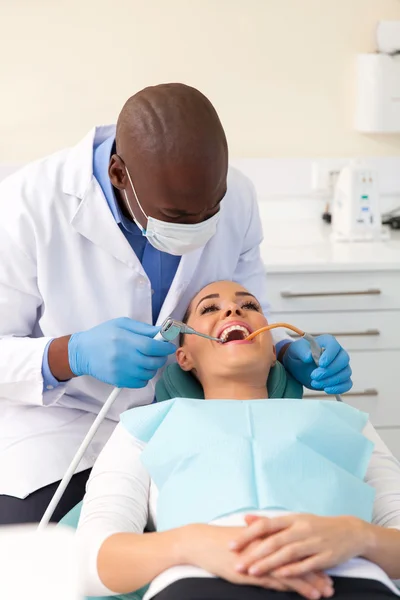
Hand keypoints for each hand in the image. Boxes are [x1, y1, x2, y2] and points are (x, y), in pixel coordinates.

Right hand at [68, 318, 175, 387]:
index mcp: (125, 339)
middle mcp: (124, 357)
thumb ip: (144, 328)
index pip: (152, 347)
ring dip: (152, 366)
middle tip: (157, 352)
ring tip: (144, 359)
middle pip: (154, 362)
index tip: (169, 346)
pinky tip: (137, 368)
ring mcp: (121, 371)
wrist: (82, 352)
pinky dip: (144, 376)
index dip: (165, 347)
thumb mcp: (122, 324)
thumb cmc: (103, 335)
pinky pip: (142, 382)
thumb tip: (163, 332)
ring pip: (150, 373)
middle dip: (161, 357)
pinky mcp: (119, 381)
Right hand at [184, 524, 333, 598]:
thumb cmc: (220, 543)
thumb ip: (258, 545)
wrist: (202, 543)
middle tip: (331, 582)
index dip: (310, 557)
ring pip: (294, 570)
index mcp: (266, 535)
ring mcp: (264, 558)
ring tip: (326, 591)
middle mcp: (269, 544)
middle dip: (317, 571)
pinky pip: (281, 580)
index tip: (324, 565)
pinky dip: (298, 587)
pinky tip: (310, 594)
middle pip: (299, 558)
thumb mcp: (243, 541)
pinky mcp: (256, 571)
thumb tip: (269, 551)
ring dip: (312, 581)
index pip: (294, 546)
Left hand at [229, 513, 366, 578]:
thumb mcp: (294, 520)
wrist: (350, 531)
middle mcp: (302, 528)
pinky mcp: (326, 556)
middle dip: (254, 553)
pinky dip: (293, 569)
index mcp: (292, 518)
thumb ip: (270, 522)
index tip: (231, 545)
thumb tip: (246, 518)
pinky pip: (307, 564)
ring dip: (269, 563)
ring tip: (252, 572)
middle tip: (237, 564)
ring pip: (288, 553)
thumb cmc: (316, 526)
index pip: (265, 525)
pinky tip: (280, 575)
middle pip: (274, 541)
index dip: (247, 535)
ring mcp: (314, 542)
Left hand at [283, 334, 351, 393]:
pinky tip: (326, 389)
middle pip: (343, 360)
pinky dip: (339, 388)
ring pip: (345, 373)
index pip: (334, 346)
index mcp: (328, 342)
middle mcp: (338, 352)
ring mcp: (342, 366)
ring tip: (315, 383)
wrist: (299, 366)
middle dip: (329, 370)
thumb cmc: (299, 354)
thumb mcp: (296, 350)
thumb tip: (309, 357)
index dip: (330, 355)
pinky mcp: (341, 378)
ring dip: (331, 380)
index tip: (321, 364)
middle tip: (314, 376)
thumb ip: (302, 352)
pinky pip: (347, 384)